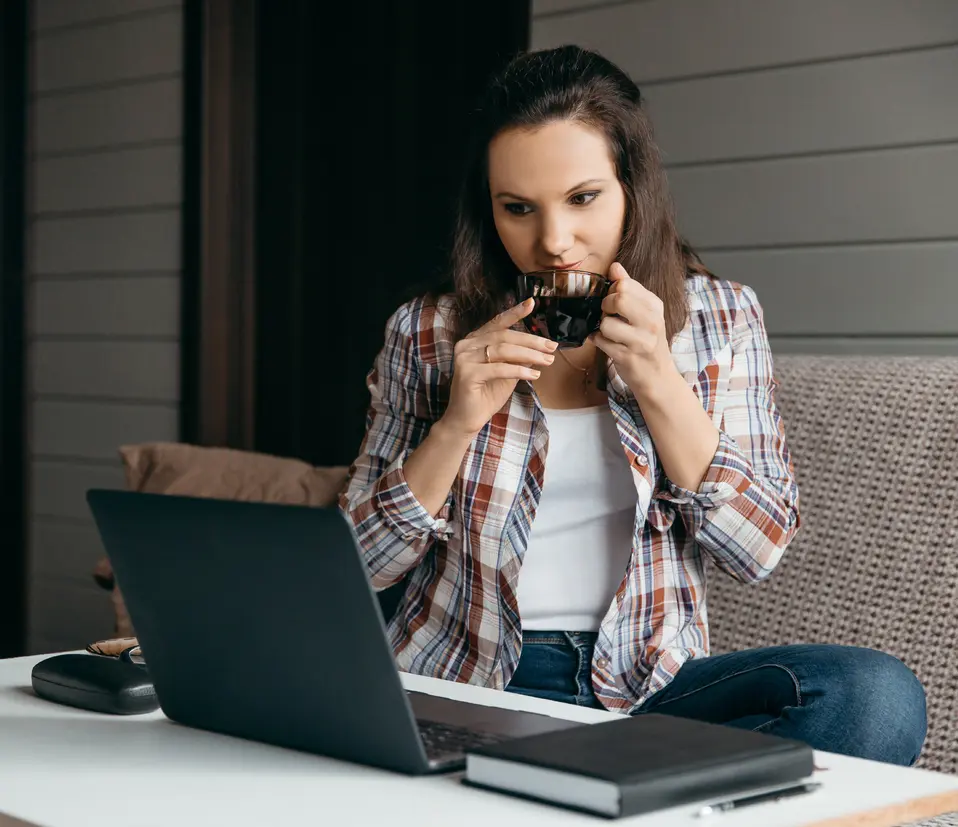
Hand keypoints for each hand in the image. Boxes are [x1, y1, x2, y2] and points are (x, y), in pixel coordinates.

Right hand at [440, 299, 557, 436]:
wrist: (466, 420)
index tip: (532, 303)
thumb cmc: (485, 396)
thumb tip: (541, 348)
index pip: (497, 323)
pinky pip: (499, 368)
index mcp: (474, 341)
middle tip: (551, 347)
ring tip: (547, 361)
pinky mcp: (467, 374)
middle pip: (504, 336)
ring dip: (529, 355)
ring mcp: (464, 358)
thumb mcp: (507, 373)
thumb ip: (518, 358)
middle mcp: (466, 345)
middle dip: (531, 341)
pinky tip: (534, 375)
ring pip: (503, 350)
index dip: (515, 312)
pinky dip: (519, 370)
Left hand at [592, 261, 675, 395]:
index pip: (625, 284)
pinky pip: (601, 341)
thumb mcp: (644, 312)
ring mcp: (641, 341)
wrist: (657, 376)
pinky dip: (598, 342)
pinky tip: (607, 344)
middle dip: (605, 307)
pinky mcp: (628, 357)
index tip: (614, 302)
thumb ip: (629, 288)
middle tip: (609, 316)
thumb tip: (614, 266)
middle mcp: (652, 321)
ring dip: (601, 329)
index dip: (612, 291)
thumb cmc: (647, 341)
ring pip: (606, 323)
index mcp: (655, 305)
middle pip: (618, 298)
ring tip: (610, 334)